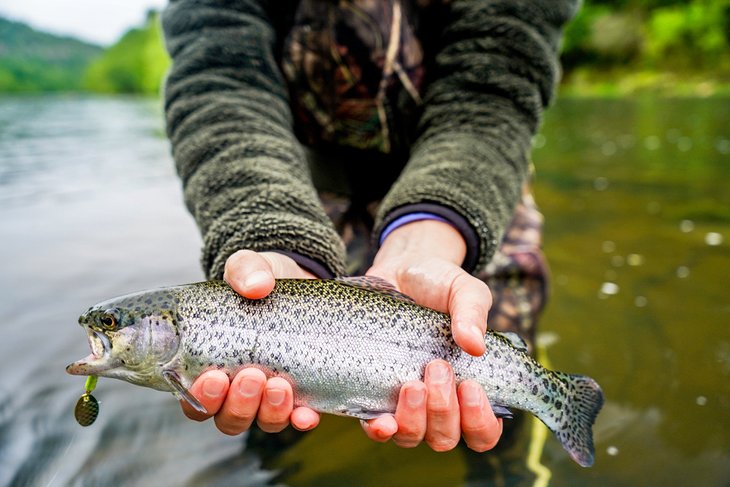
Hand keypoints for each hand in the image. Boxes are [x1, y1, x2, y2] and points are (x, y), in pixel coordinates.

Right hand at [180, 250, 320, 434]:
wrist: (302, 281)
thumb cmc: (263, 281)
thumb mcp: (250, 267)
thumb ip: (245, 269)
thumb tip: (256, 285)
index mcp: (211, 364)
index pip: (194, 400)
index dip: (201, 399)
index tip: (214, 377)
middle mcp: (237, 389)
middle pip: (228, 418)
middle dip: (238, 404)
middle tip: (251, 375)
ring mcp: (270, 395)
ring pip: (262, 422)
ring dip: (269, 412)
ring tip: (279, 385)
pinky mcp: (302, 393)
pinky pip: (299, 418)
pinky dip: (301, 420)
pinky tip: (307, 415)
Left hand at [361, 219, 501, 451]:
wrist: (401, 270)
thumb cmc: (441, 285)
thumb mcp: (465, 291)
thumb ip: (474, 313)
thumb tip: (475, 345)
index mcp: (469, 388)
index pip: (483, 431)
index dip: (480, 422)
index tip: (471, 387)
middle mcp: (438, 402)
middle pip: (445, 437)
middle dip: (443, 410)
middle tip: (437, 367)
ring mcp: (405, 402)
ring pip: (411, 436)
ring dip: (414, 419)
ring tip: (411, 383)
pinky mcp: (372, 392)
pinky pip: (374, 424)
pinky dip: (378, 428)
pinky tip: (381, 419)